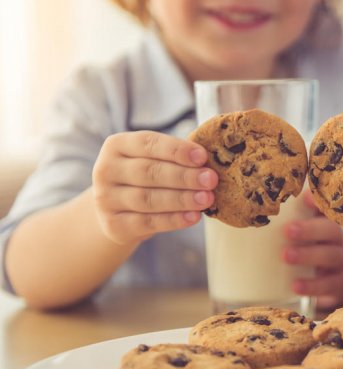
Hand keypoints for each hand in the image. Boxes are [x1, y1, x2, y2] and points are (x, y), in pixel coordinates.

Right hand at [92, 131, 217, 244]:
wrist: (119, 212)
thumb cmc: (146, 179)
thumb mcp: (154, 161)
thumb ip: (175, 157)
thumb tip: (208, 161)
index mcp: (116, 145)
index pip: (148, 143)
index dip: (176, 150)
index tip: (202, 157)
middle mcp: (105, 170)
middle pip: (149, 172)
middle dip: (184, 176)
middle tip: (211, 180)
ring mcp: (106, 199)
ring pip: (148, 199)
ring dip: (182, 199)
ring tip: (206, 199)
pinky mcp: (113, 225)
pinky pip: (147, 222)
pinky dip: (173, 220)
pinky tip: (193, 217)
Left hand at [282, 190, 342, 308]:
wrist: (339, 277)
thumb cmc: (310, 249)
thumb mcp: (301, 234)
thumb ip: (280, 224)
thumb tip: (240, 222)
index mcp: (325, 222)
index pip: (325, 207)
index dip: (317, 202)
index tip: (304, 198)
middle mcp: (335, 240)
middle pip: (330, 230)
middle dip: (309, 229)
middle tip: (288, 230)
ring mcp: (339, 262)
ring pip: (331, 256)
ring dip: (308, 255)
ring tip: (286, 256)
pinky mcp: (338, 284)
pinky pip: (330, 284)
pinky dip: (313, 285)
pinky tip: (295, 286)